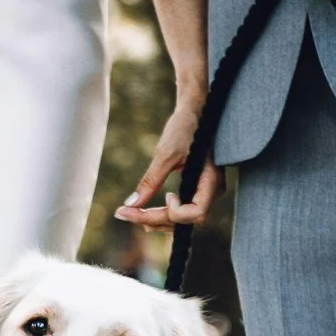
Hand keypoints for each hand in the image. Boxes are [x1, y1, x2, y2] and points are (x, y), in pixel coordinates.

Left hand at [113, 98, 219, 230]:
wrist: (194, 114)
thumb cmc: (184, 128)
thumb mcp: (165, 153)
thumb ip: (151, 181)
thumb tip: (131, 204)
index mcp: (211, 181)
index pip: (196, 213)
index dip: (175, 213)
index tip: (164, 196)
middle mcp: (211, 192)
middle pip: (185, 220)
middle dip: (155, 219)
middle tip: (123, 213)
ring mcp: (204, 193)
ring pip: (181, 220)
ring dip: (156, 221)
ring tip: (130, 215)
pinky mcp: (195, 192)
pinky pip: (180, 212)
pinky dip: (162, 215)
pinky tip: (144, 214)